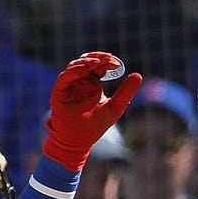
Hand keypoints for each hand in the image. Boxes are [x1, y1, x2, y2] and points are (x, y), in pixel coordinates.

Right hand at [43, 52, 141, 170]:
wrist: (80, 140)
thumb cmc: (96, 125)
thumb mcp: (115, 107)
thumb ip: (126, 92)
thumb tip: (138, 74)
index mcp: (93, 83)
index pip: (100, 66)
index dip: (107, 62)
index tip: (117, 63)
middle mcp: (81, 81)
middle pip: (87, 62)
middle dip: (98, 58)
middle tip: (109, 59)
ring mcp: (69, 85)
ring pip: (75, 66)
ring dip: (86, 62)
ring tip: (98, 62)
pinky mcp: (59, 91)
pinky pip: (65, 77)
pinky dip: (75, 71)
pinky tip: (84, 69)